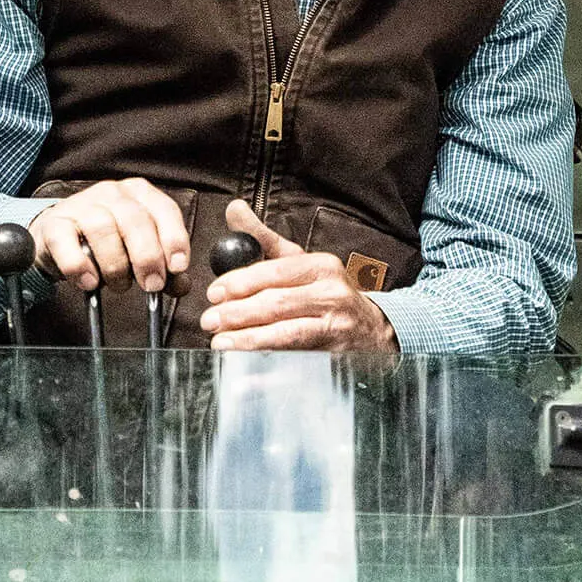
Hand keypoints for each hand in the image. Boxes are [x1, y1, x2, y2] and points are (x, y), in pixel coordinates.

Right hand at [30, 178, 188, 294]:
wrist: (58, 237)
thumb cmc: (105, 243)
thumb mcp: (137, 250)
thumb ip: (162, 265)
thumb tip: (181, 285)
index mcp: (139, 194)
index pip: (165, 210)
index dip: (174, 239)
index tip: (177, 267)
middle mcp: (112, 193)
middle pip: (135, 220)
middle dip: (147, 257)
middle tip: (151, 285)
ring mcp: (81, 205)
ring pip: (103, 229)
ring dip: (114, 264)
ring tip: (118, 284)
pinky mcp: (54, 223)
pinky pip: (65, 242)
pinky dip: (79, 265)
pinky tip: (89, 281)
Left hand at [199, 200, 399, 353]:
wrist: (372, 331)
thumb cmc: (325, 293)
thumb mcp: (300, 261)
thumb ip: (263, 239)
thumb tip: (233, 209)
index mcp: (322, 267)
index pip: (276, 272)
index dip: (241, 282)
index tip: (214, 293)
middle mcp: (332, 295)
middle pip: (278, 304)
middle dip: (238, 313)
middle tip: (209, 321)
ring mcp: (336, 329)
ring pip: (287, 335)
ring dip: (249, 340)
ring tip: (220, 343)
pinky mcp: (334, 358)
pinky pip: (295, 364)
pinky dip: (267, 370)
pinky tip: (244, 373)